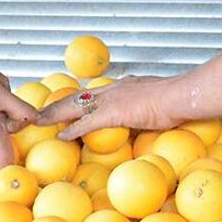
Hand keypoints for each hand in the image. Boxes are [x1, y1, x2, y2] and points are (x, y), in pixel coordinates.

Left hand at [38, 75, 184, 141]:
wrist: (181, 96)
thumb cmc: (177, 101)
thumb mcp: (158, 103)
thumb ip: (147, 110)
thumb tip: (146, 120)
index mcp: (124, 86)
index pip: (95, 92)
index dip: (79, 98)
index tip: (67, 104)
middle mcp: (114, 89)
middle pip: (78, 95)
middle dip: (58, 103)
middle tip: (42, 111)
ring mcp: (112, 99)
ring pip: (75, 105)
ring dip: (56, 113)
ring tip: (40, 121)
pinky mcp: (113, 113)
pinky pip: (87, 123)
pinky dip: (72, 129)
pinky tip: (61, 136)